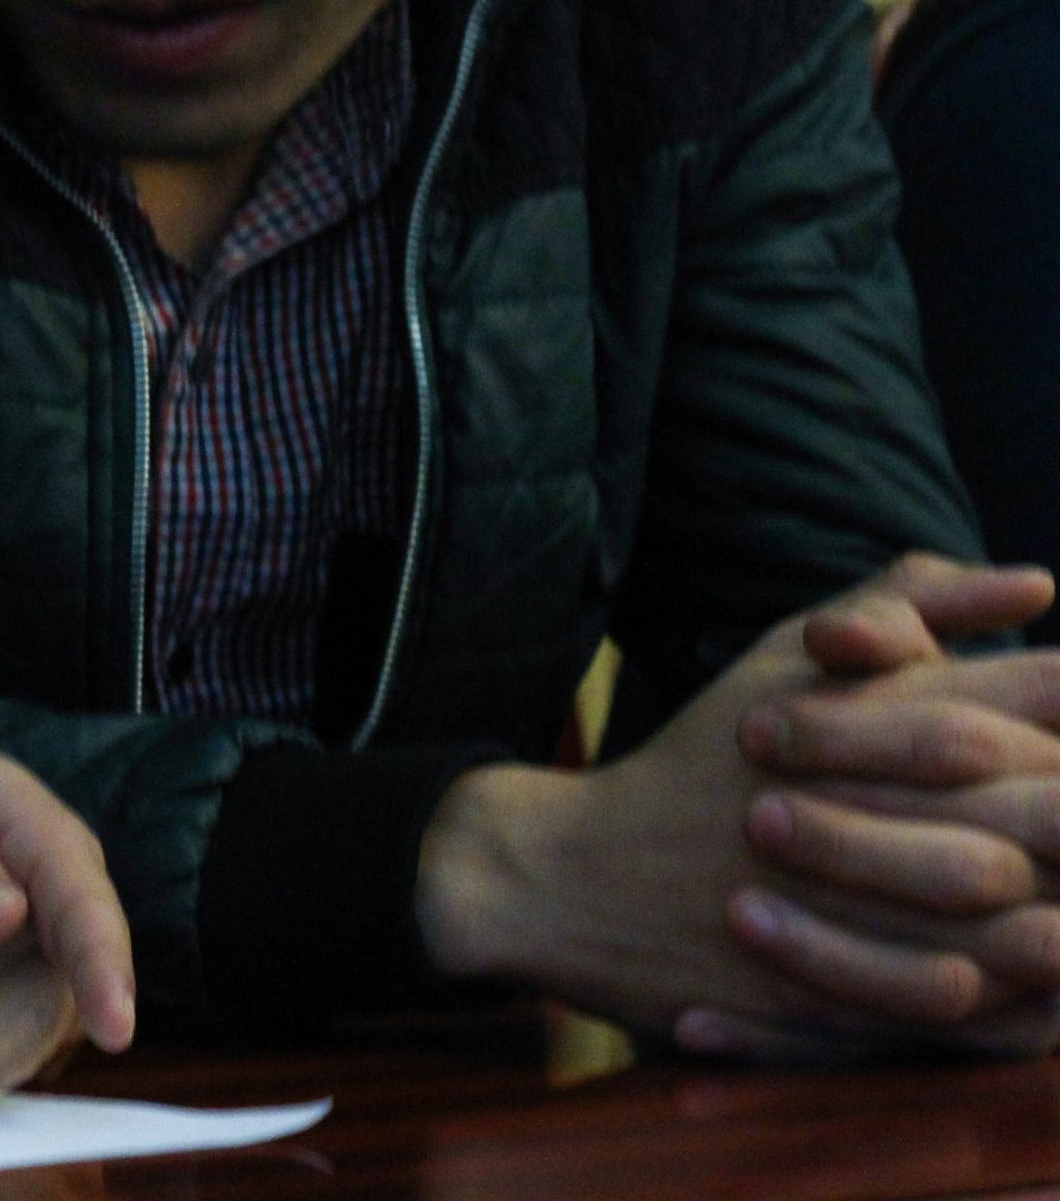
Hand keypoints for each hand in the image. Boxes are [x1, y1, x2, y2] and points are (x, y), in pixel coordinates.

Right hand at [416, 562, 1059, 1054]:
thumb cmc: (699, 756)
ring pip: (1011, 918)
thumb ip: (906, 606)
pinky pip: (952, 1000)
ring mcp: (838, 895)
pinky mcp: (824, 982)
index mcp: (862, 705)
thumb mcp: (785, 657)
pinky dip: (1008, 1003)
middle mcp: (859, 794)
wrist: (572, 874)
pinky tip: (1036, 993)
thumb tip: (1041, 580)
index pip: (1032, 693)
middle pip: (1041, 804)